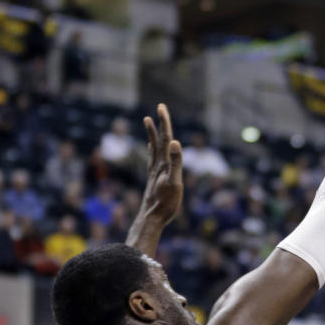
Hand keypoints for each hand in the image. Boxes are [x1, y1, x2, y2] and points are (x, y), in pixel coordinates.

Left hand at [140, 103, 182, 225]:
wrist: (151, 218)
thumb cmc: (165, 203)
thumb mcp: (174, 182)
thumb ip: (176, 162)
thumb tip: (175, 143)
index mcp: (164, 163)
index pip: (165, 138)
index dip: (164, 122)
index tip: (161, 107)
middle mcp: (157, 165)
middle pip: (159, 140)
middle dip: (160, 123)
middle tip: (160, 107)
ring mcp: (154, 171)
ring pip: (153, 148)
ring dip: (152, 134)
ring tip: (148, 122)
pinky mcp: (153, 179)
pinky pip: (152, 158)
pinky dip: (152, 149)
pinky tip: (151, 149)